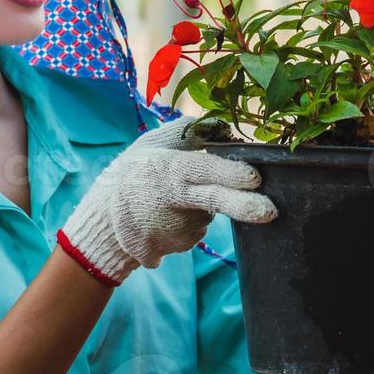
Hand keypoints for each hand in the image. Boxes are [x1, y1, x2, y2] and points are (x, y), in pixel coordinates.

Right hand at [57, 116, 275, 284]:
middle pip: (214, 202)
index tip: (254, 177)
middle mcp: (172, 202)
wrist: (104, 220)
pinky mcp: (174, 247)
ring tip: (172, 200)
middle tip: (269, 212)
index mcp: (167, 171)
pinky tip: (168, 216)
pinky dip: (189, 221)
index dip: (229, 174)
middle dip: (244, 207)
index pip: (202, 170)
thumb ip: (186, 132)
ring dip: (201, 206)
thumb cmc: (134, 172)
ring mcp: (173, 229)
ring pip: (207, 214)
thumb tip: (222, 125)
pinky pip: (196, 229)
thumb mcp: (152, 144)